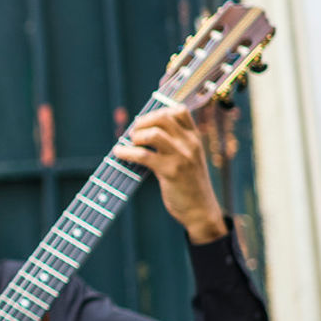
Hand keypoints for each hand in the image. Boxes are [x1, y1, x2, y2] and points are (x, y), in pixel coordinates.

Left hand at [112, 106, 227, 243]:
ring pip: (154, 134)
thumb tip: (142, 130)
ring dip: (136, 136)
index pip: (180, 110)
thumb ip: (175, 143)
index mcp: (195, 138)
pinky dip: (127, 152)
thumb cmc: (189, 184)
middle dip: (143, 121)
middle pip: (163, 117)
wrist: (201, 209)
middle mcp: (190, 144)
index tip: (146, 123)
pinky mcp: (171, 171)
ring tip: (131, 144)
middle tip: (134, 133)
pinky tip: (119, 154)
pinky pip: (144, 155)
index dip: (159, 112)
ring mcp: (181, 157)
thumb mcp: (189, 158)